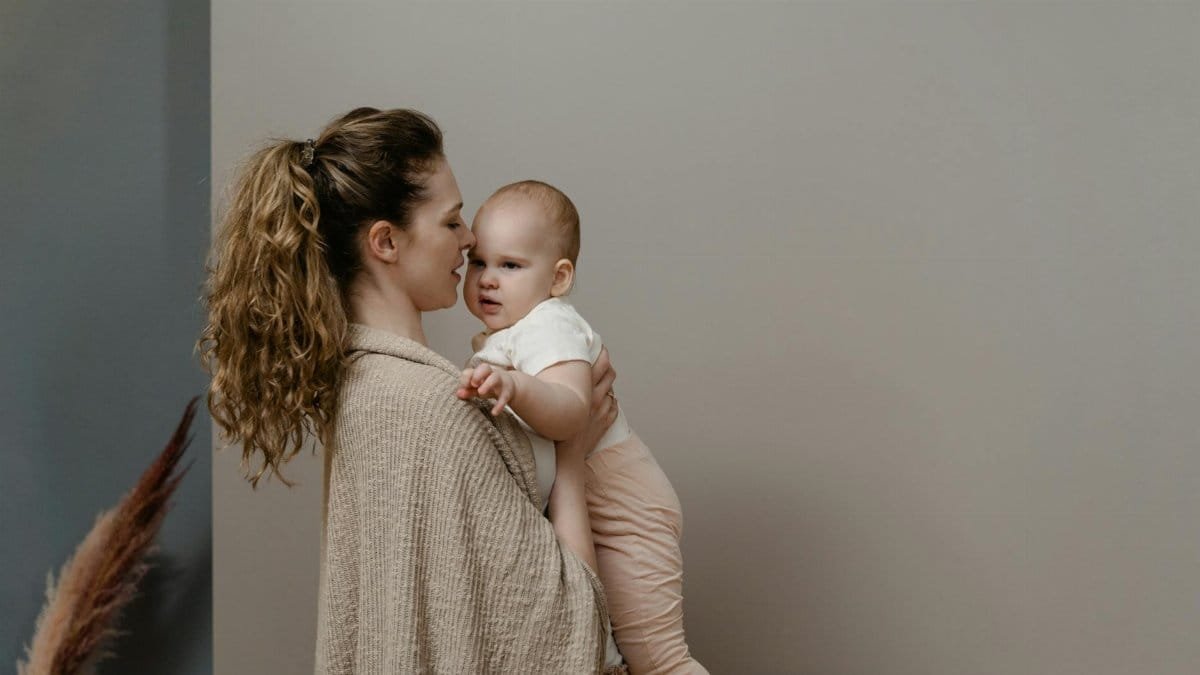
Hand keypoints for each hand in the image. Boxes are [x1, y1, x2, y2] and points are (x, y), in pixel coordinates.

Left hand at [457, 363, 516, 415]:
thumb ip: (468, 391)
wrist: (509, 386)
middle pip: (485, 368)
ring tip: (480, 393)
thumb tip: (458, 394)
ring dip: (487, 384)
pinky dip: (499, 405)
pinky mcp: (507, 392)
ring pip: (495, 378)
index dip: (465, 378)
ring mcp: (500, 382)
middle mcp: (490, 374)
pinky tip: (494, 412)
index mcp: (480, 372)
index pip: (470, 371)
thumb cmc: (488, 386)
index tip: (463, 387)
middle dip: (478, 375)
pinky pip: (504, 397)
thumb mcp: (477, 388)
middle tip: (473, 384)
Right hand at [556, 347, 618, 463]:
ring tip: (605, 379)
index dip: (601, 354)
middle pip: (609, 375)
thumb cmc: (549, 432)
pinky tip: (608, 401)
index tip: (599, 346)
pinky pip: (613, 408)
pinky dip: (611, 403)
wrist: (565, 458)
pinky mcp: (604, 424)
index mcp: (580, 391)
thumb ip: (546, 388)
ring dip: (609, 384)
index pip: (597, 366)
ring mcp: (601, 411)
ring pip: (612, 391)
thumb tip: (540, 377)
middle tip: (603, 360)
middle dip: (608, 366)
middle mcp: (594, 398)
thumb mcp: (546, 404)